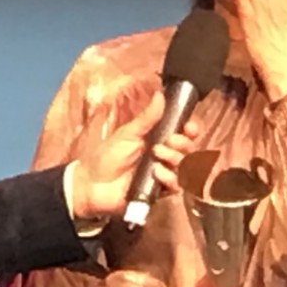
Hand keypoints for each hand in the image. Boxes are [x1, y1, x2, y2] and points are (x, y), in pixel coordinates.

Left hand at [69, 93, 190, 220]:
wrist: (94, 184)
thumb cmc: (108, 156)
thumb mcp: (128, 133)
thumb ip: (147, 117)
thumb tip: (160, 95)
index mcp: (159, 138)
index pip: (184, 133)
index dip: (191, 130)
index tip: (189, 127)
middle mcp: (165, 156)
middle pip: (189, 149)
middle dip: (183, 143)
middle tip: (168, 141)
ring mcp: (164, 173)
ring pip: (185, 166)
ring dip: (174, 158)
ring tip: (156, 155)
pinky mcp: (160, 191)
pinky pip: (177, 185)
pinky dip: (169, 177)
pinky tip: (156, 173)